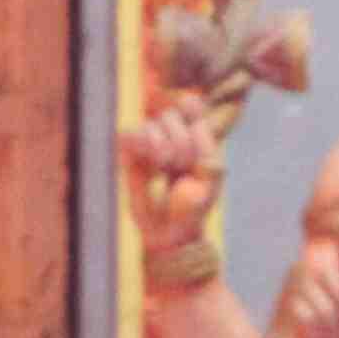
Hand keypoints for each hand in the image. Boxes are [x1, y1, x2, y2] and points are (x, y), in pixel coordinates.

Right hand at [120, 94, 230, 249]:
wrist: (170, 233)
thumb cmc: (193, 208)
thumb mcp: (210, 183)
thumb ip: (209, 156)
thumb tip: (197, 130)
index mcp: (192, 136)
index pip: (190, 104)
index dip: (191, 113)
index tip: (196, 136)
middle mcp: (169, 136)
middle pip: (171, 114)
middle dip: (180, 141)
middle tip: (182, 166)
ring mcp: (147, 145)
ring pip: (151, 124)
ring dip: (161, 145)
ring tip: (164, 167)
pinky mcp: (129, 157)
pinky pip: (128, 135)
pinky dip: (140, 145)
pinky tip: (150, 166)